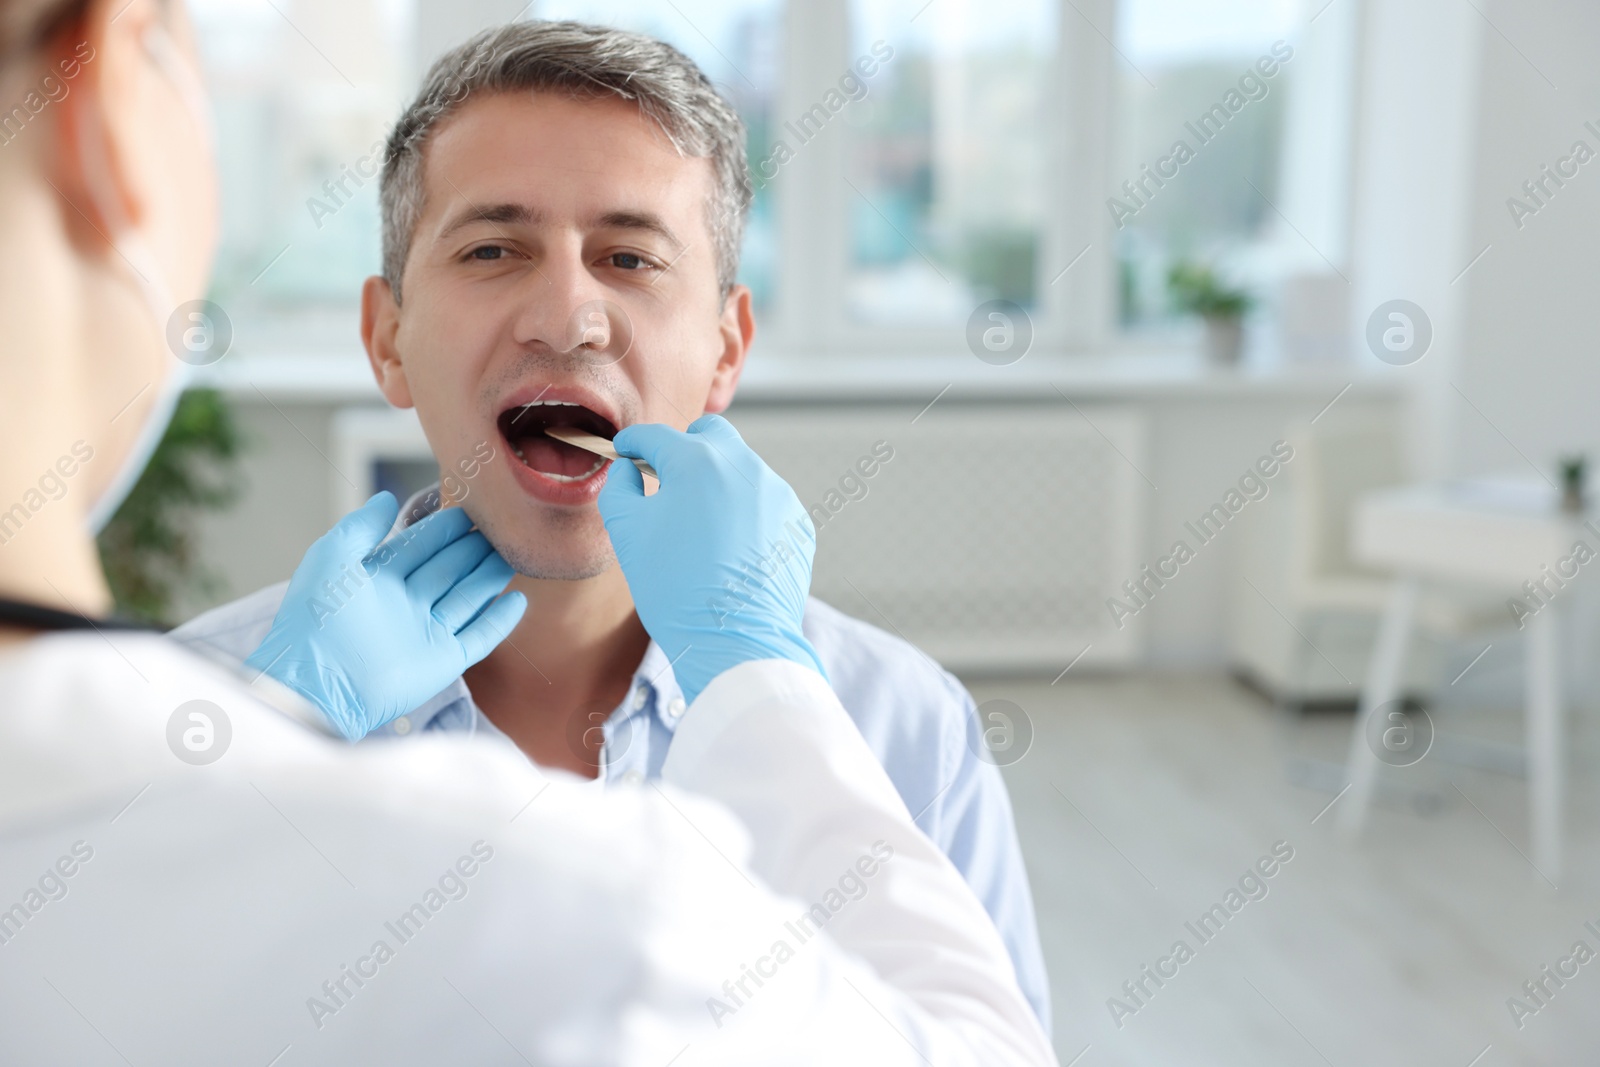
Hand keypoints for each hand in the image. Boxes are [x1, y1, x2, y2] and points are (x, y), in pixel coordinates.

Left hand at [244, 492, 526, 739]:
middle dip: (473, 548)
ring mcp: (426, 633)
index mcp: (378, 579)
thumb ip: (360, 526)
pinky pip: (478, 637)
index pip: (419, 546)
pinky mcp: (443, 662)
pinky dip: (499, 621)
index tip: (470, 509)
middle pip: (448, 569)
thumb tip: (387, 497)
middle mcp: (405, 604)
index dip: (443, 528)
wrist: (318, 685)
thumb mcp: (332, 559)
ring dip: (490, 577)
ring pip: (468, 598)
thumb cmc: (317, 620)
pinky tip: (518, 601)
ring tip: (514, 556)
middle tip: (502, 528)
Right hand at [599, 415, 824, 706]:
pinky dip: (745, 514)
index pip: (656, 436)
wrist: (735, 642)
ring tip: (700, 527)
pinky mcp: (796, 523)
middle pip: (710, 436)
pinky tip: (730, 549)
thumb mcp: (628, 535)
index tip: (626, 450)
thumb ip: (620, 488)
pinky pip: (764, 504)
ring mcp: (776, 494)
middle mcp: (743, 467)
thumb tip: (629, 471)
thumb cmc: (676, 590)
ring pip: (740, 470)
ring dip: (717, 485)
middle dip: (685, 448)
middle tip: (667, 478)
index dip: (634, 442)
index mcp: (697, 462)